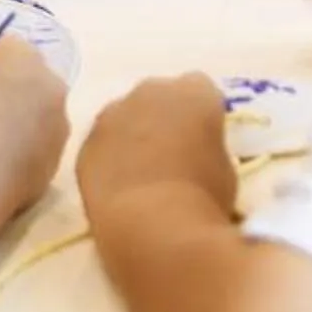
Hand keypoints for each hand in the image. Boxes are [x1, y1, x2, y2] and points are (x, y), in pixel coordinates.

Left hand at [76, 74, 237, 221]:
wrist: (152, 222)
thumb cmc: (203, 198)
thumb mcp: (225, 170)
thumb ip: (208, 147)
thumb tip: (196, 154)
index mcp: (193, 92)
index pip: (200, 88)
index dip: (202, 112)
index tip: (205, 136)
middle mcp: (149, 91)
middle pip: (158, 95)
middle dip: (164, 116)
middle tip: (173, 152)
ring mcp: (111, 114)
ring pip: (124, 116)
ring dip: (133, 134)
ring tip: (144, 173)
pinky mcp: (86, 143)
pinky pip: (102, 144)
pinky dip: (109, 159)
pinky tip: (120, 187)